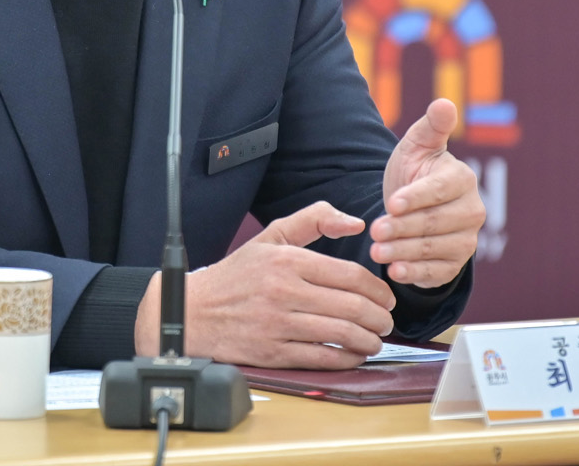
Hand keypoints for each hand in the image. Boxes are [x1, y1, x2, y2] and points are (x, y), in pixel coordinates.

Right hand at [135, 201, 395, 368]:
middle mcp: (285, 290)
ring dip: (369, 340)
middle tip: (387, 321)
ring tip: (374, 340)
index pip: (351, 274)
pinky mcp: (272, 352)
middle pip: (352, 306)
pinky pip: (321, 358)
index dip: (378, 289)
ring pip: (341, 334)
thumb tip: (355, 222)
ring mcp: (278, 324)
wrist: (192, 312)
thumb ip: (314, 220)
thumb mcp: (271, 237)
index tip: (387, 298)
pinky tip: (353, 355)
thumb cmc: (236, 275)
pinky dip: (346, 359)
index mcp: (288, 260)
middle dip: (380, 317)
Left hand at [370, 98, 484, 287]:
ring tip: (377, 252)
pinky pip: (436, 272)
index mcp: (463, 179)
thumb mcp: (417, 146)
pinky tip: (395, 272)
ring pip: (434, 249)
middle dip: (403, 228)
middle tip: (376, 230)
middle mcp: (472, 211)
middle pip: (435, 223)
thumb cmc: (415, 172)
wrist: (411, 208)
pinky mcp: (455, 265)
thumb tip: (444, 103)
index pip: (440, 191)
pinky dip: (414, 273)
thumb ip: (431, 127)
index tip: (392, 203)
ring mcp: (466, 241)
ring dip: (403, 252)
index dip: (416, 198)